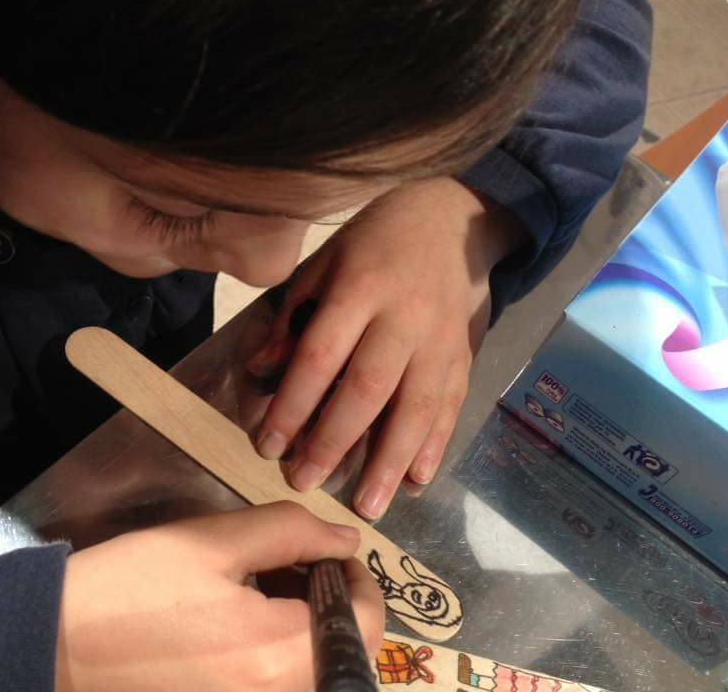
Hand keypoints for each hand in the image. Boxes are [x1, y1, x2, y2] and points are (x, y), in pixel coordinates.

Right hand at [54, 501, 384, 691]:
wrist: (56, 646)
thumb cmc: (133, 587)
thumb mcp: (212, 543)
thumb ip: (291, 533)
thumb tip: (348, 541)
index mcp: (279, 656)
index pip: (366, 625)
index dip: (360, 582)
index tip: (327, 556)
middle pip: (346, 656)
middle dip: (334, 606)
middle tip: (294, 569)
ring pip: (314, 673)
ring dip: (310, 631)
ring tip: (268, 592)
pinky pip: (278, 685)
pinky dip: (281, 656)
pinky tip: (247, 625)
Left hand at [250, 179, 526, 518]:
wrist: (450, 222)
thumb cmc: (373, 242)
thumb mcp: (323, 261)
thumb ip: (293, 315)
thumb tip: (263, 367)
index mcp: (361, 287)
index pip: (321, 356)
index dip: (293, 404)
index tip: (268, 445)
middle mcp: (404, 317)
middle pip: (367, 389)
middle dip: (334, 442)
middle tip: (304, 482)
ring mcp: (440, 339)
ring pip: (416, 407)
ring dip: (390, 461)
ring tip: (368, 506)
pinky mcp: (464, 355)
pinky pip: (451, 405)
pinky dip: (435, 445)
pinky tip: (418, 481)